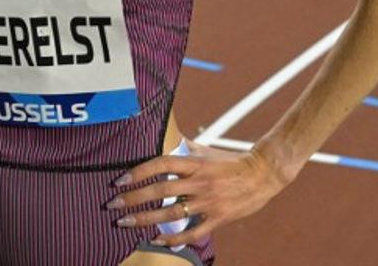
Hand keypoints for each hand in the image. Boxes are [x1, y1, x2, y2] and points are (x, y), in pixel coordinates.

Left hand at [106, 141, 291, 247]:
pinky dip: (173, 237)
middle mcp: (199, 182)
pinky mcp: (217, 217)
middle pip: (160, 190)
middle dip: (133, 198)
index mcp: (196, 164)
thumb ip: (187, 148)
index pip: (162, 164)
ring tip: (125, 223)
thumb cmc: (233, 162)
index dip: (139, 172)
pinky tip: (156, 239)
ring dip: (144, 219)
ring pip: (171, 212)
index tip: (120, 180)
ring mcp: (208, 201)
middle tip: (113, 205)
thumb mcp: (208, 152)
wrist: (264, 174)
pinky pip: (192, 231)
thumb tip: (170, 139)